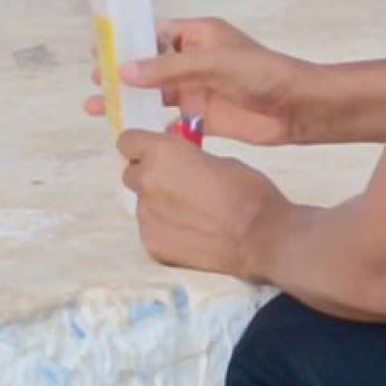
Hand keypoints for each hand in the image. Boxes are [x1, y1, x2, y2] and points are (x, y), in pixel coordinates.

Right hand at [83, 16, 313, 145]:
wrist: (299, 108)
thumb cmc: (262, 74)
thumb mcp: (212, 63)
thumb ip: (168, 69)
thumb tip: (124, 71)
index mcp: (198, 36)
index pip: (155, 34)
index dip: (127, 43)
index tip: (98, 53)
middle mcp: (196, 61)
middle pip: (150, 67)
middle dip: (121, 75)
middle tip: (93, 84)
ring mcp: (200, 90)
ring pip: (157, 96)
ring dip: (131, 102)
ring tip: (98, 110)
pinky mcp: (206, 118)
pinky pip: (173, 121)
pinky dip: (154, 126)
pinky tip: (132, 134)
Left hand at [118, 130, 288, 276]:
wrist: (259, 236)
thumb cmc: (248, 192)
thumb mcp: (219, 160)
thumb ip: (188, 160)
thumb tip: (179, 164)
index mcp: (162, 153)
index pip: (127, 141)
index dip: (140, 147)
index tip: (153, 153)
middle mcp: (146, 182)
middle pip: (130, 174)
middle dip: (149, 177)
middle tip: (177, 185)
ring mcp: (145, 216)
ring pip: (143, 205)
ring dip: (160, 206)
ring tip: (192, 215)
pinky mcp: (151, 244)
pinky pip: (152, 230)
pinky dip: (167, 230)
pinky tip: (192, 234)